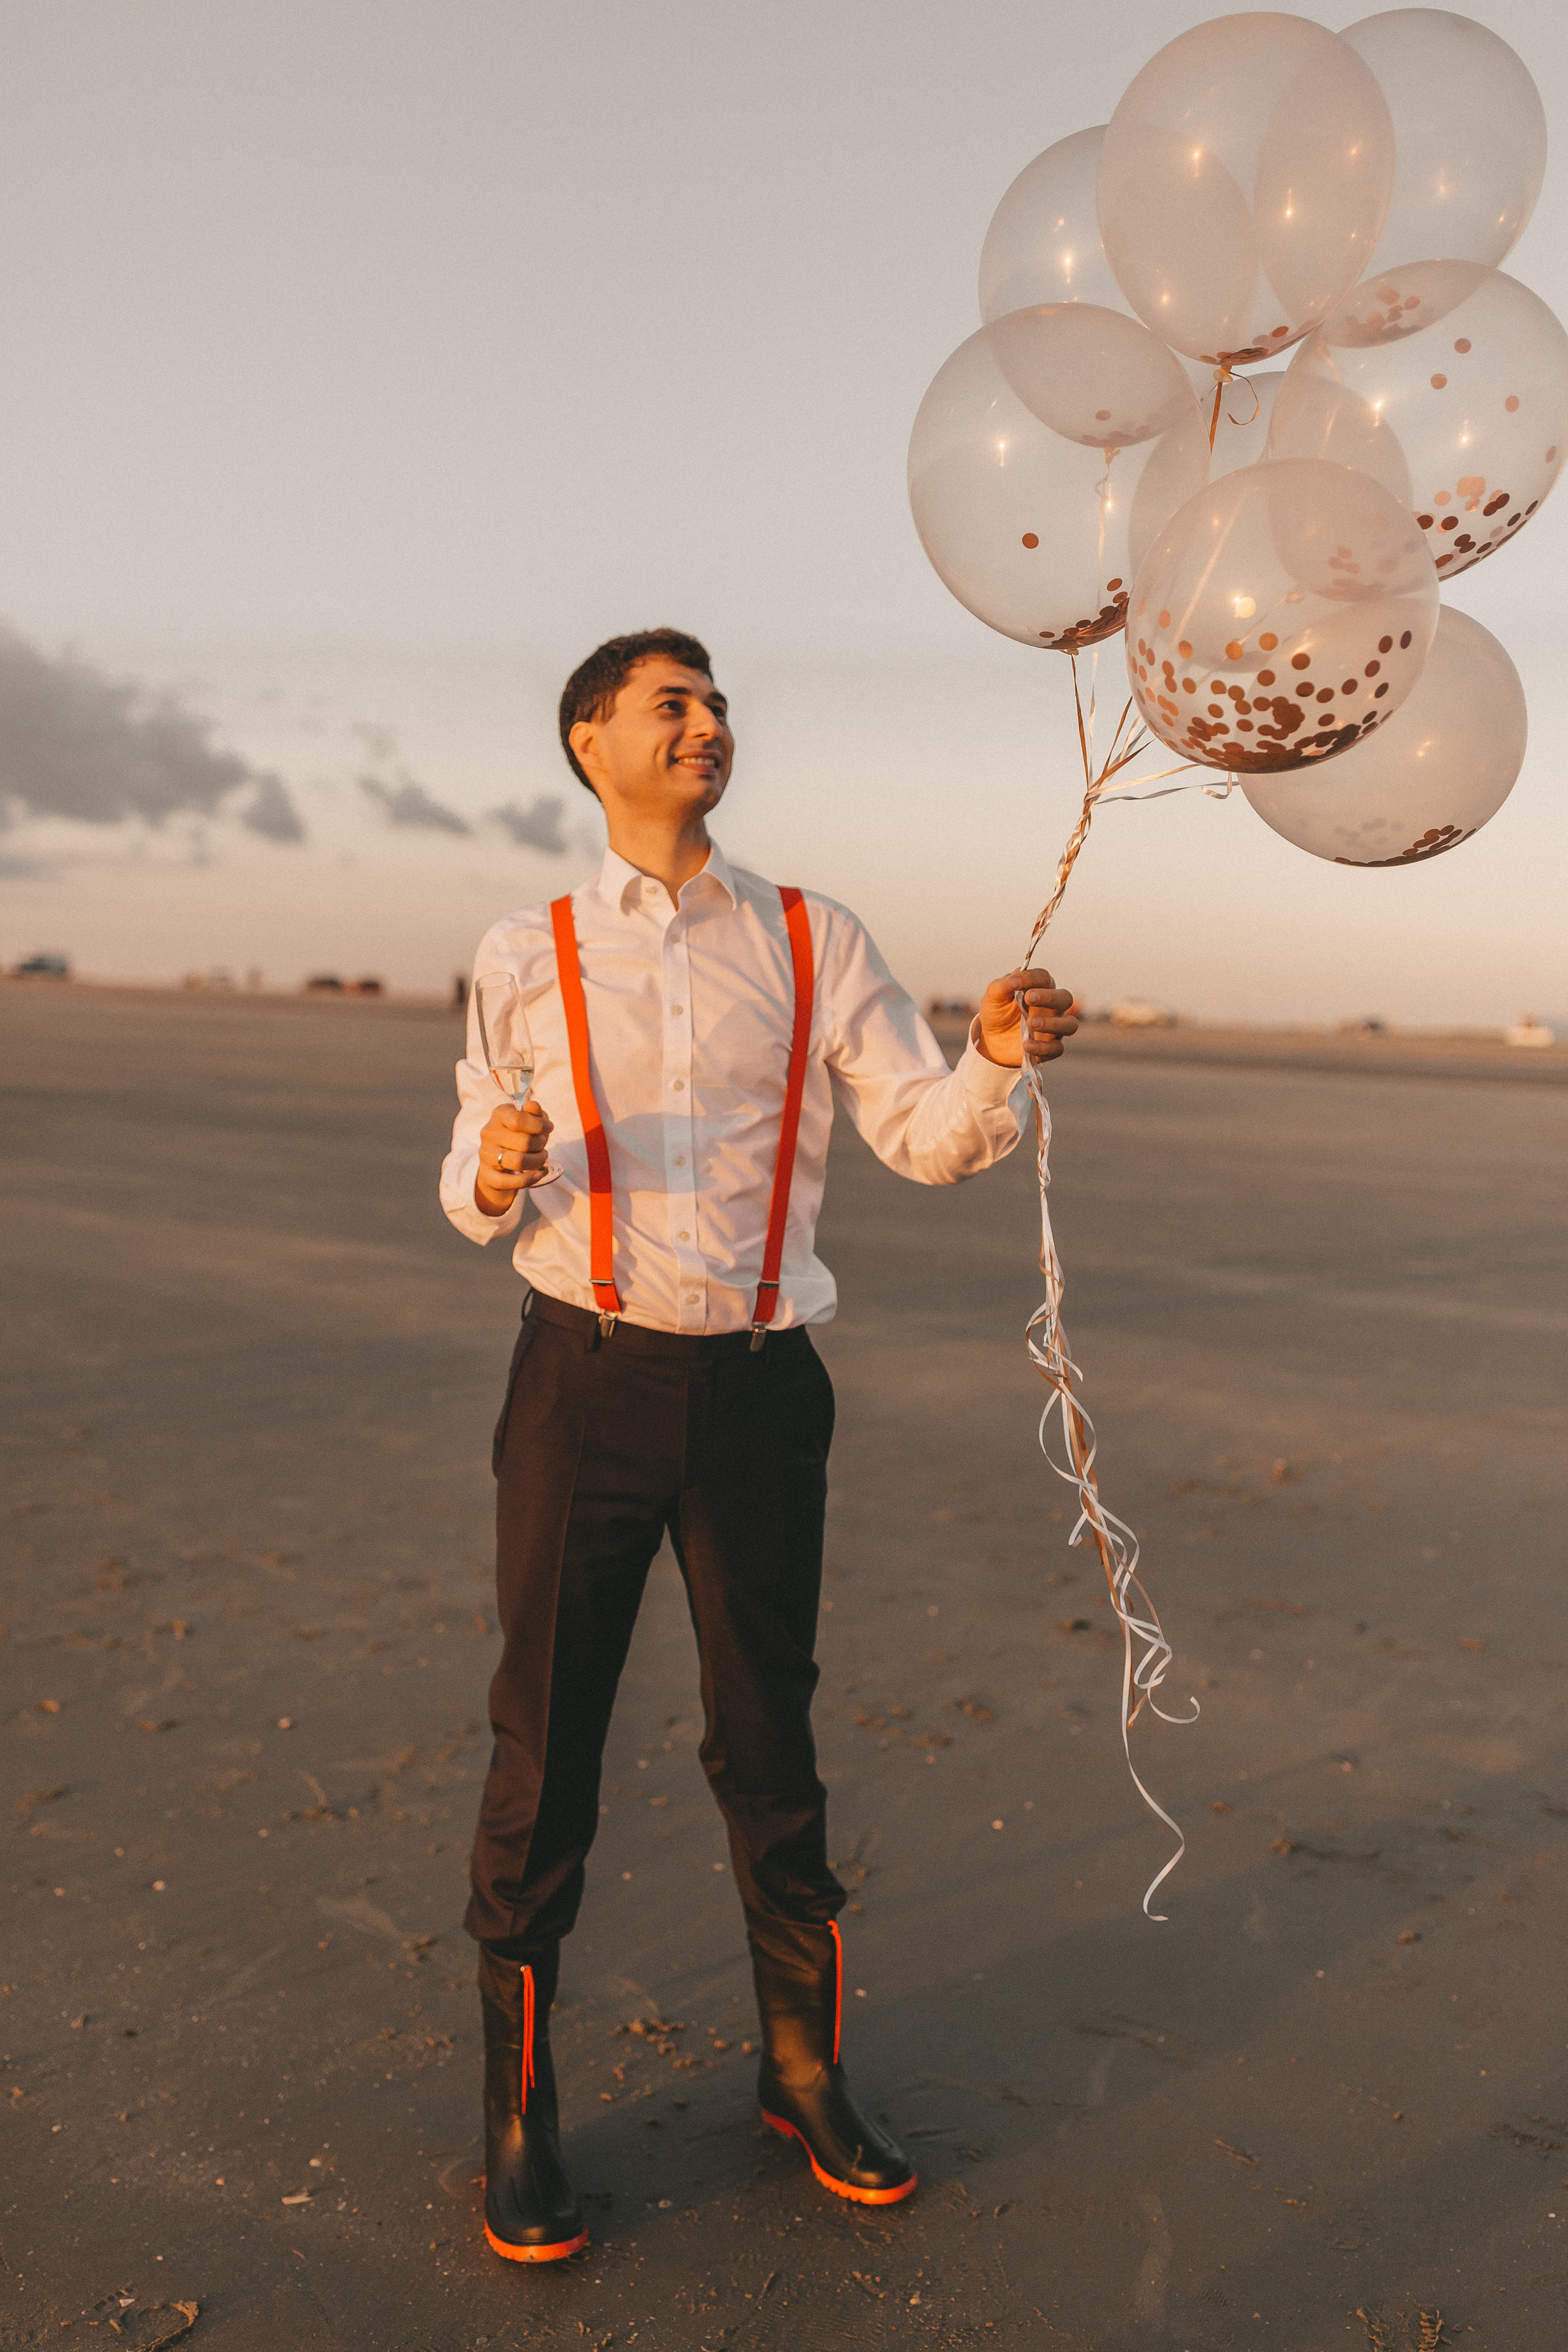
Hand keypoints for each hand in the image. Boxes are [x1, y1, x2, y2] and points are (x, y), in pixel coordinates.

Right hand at [473, 1099, 553, 1215]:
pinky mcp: (487, 1174)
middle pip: (524, 1142)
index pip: (519, 1120)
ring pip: (519, 1161)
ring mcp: (486, 1154)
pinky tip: (539, 1173)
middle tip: (543, 1144)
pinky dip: (529, 1179)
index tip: (548, 1128)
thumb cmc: (518, 1134)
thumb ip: (533, 1112)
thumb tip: (533, 1106)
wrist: (498, 1158)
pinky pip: (508, 1181)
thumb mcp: (528, 1119)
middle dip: (541, 1144)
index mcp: (499, 1114)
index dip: (539, 1125)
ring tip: (541, 1157)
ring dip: (538, 1161)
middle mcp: (489, 1133)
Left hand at [976, 968, 1077, 1067]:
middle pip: (1065, 998)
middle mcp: (1051, 1007)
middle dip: (1050, 997)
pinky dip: (1044, 1048)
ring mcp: (1052, 1028)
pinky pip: (1057, 1049)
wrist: (989, 1039)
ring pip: (1070, 1025)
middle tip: (1030, 998)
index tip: (1016, 983)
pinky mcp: (1049, 1048)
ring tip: (1031, 1024)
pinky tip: (1027, 1045)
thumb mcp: (994, 995)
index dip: (1033, 979)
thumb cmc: (997, 1012)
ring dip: (1053, 1023)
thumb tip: (1016, 978)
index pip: (1045, 978)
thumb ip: (1004, 984)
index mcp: (1039, 989)